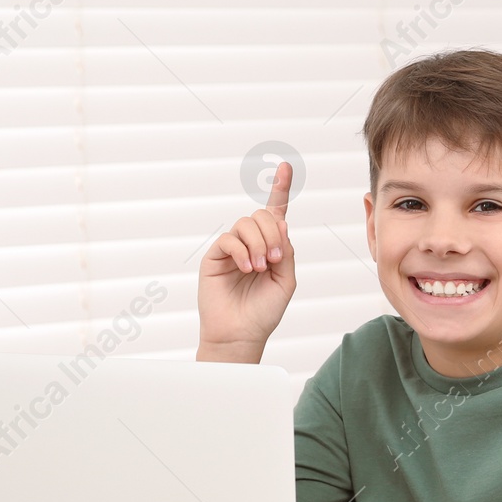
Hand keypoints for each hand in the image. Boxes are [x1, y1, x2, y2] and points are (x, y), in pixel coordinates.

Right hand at [196, 161, 295, 361]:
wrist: (241, 333)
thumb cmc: (264, 311)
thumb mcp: (286, 281)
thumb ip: (286, 251)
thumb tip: (281, 223)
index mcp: (271, 247)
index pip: (275, 214)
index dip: (280, 189)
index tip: (285, 167)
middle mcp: (251, 244)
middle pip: (261, 216)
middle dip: (273, 234)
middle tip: (275, 260)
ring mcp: (232, 249)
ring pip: (246, 224)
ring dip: (258, 243)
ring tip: (259, 268)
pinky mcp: (215, 257)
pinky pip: (228, 239)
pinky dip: (242, 251)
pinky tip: (247, 269)